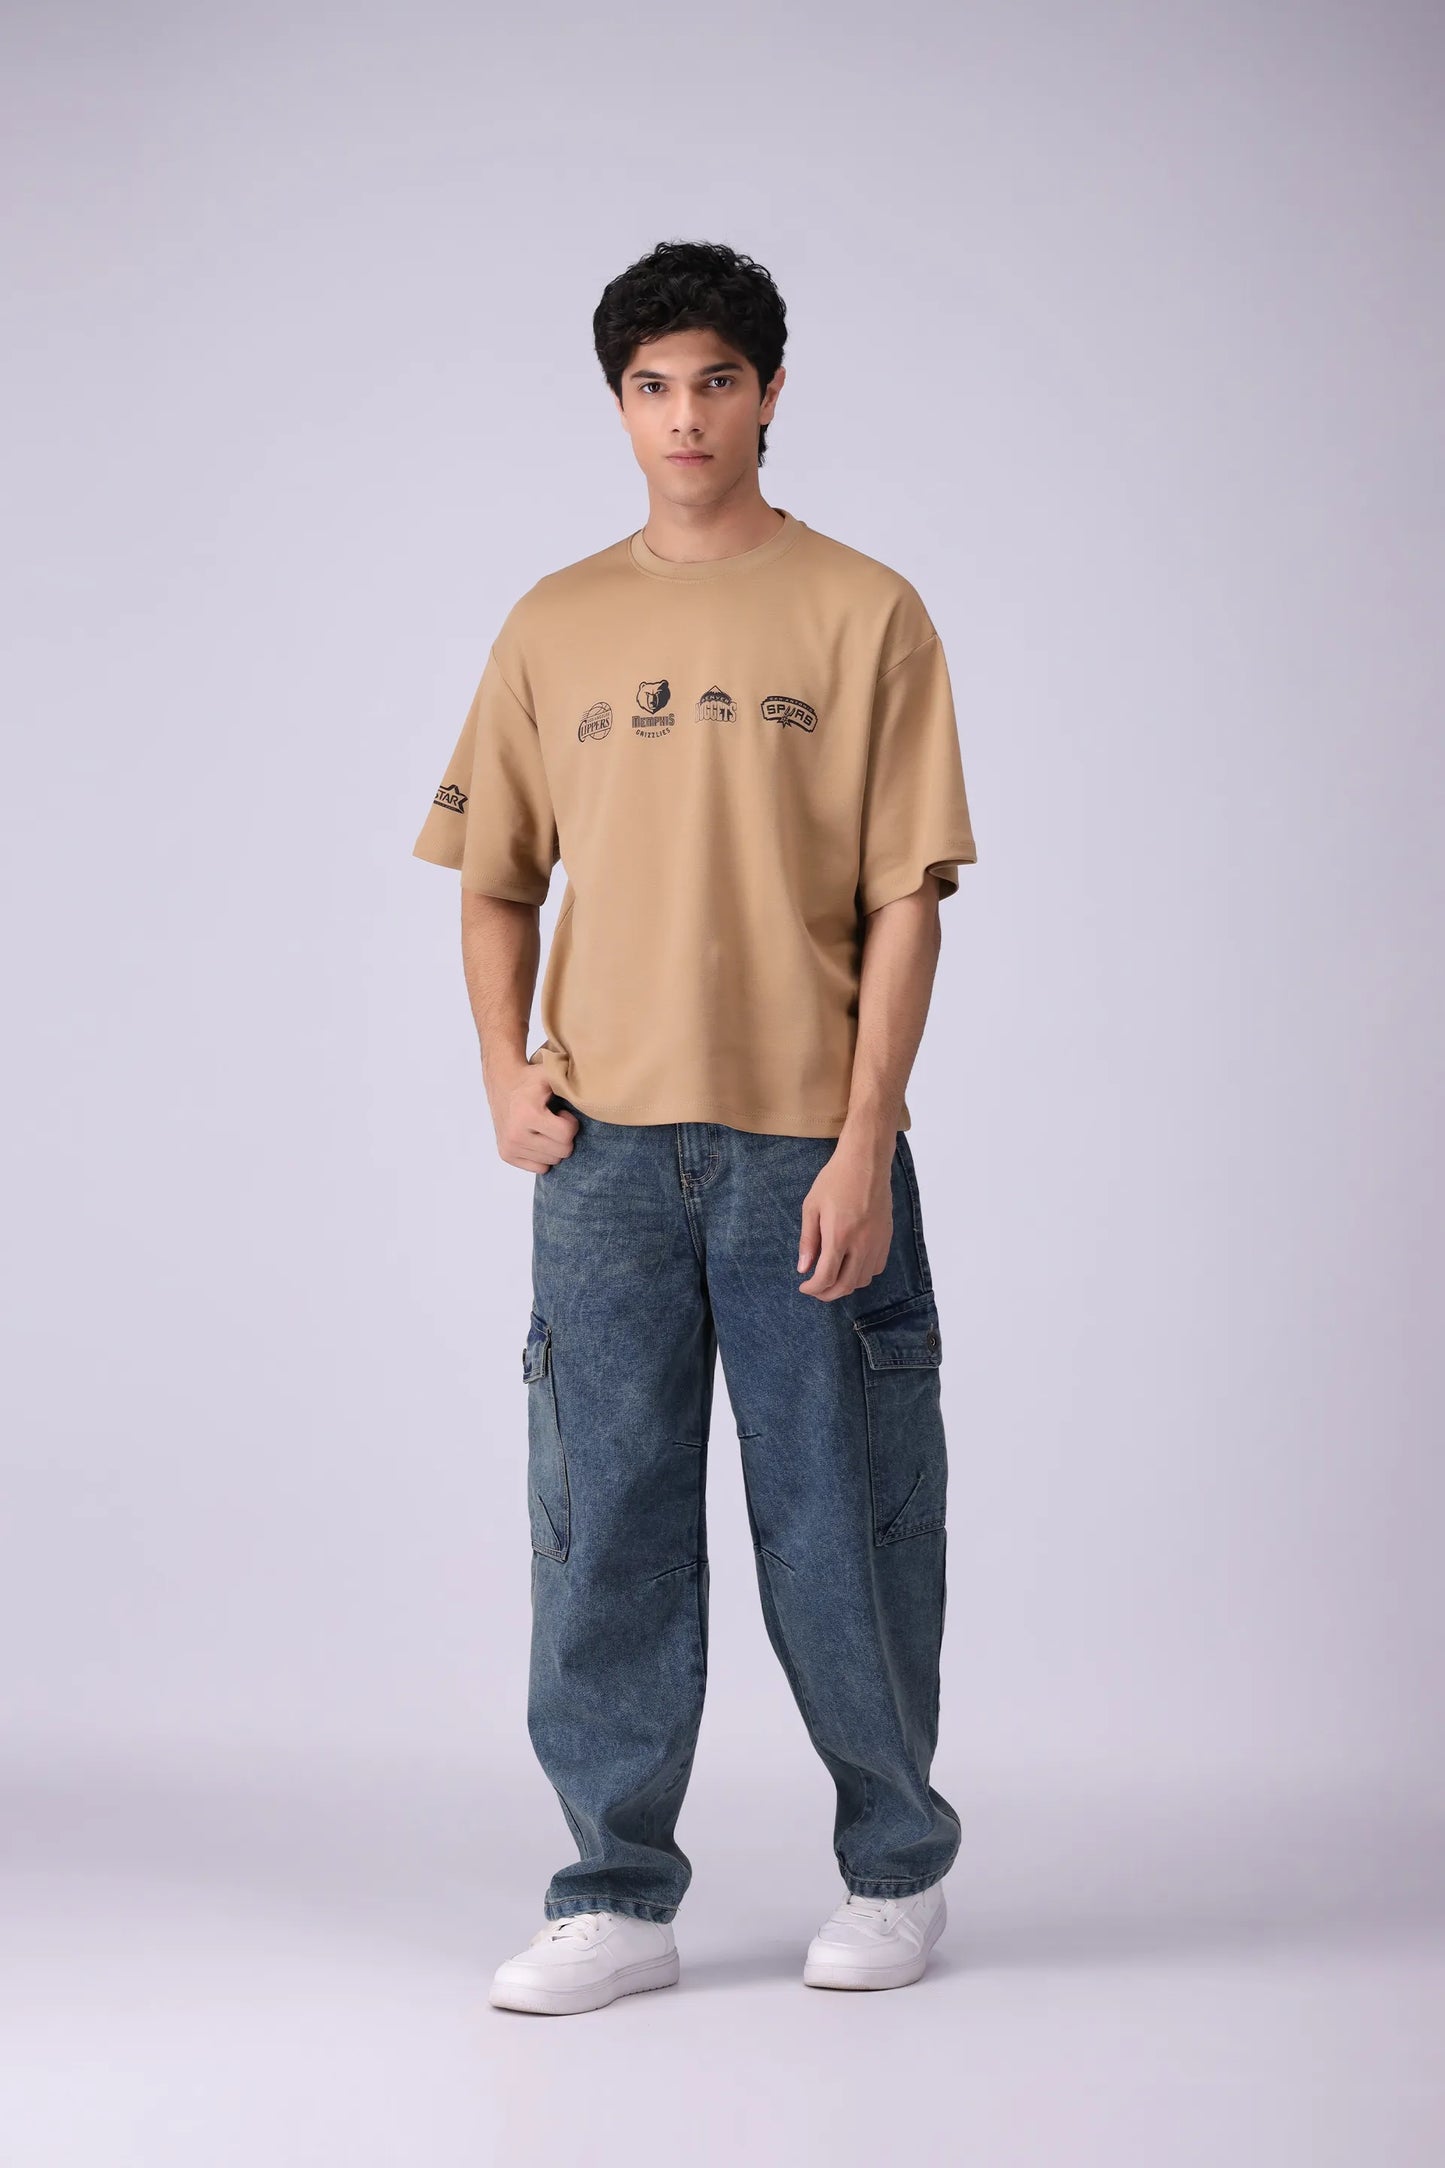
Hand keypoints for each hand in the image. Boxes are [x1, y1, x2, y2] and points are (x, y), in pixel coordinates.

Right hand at [488, 1061, 578, 1172]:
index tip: (562, 1113)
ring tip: (545, 1127)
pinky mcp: (506, 1154)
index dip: (570, 1123)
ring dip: (554, 1146)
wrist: (503, 1082)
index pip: (566, 1135)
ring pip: (552, 1162)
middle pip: (562, 1151)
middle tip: (554, 1121)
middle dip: (564, 1136)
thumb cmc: (532, 1079)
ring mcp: (509, 1147)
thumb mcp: (551, 1074)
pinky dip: (543, 1156)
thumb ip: (571, 1082)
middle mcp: (515, 1134)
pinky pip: (539, 1168)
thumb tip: (596, 1092)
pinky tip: (537, 1138)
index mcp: (527, 1114)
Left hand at [796, 1137, 893, 1299]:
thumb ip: (808, 1241)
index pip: (826, 1277)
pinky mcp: (887, 1237)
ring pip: (863, 1280)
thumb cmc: (835, 1180)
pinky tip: (851, 1265)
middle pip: (846, 1285)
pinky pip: (876, 1268)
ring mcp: (877, 1242)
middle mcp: (861, 1243)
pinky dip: (862, 1274)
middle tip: (816, 1290)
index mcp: (839, 1236)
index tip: (804, 1286)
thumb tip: (803, 1268)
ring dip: (845, 1285)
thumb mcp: (812, 1207)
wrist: (866, 1162)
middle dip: (828, 1294)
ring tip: (832, 1277)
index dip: (813, 1288)